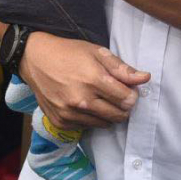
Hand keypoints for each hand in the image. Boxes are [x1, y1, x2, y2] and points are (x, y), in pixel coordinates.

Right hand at [19, 34, 149, 129]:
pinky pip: (87, 127)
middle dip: (124, 107)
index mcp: (94, 80)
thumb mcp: (97, 52)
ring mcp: (70, 113)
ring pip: (104, 124)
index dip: (132, 95)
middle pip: (118, 115)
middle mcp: (82, 100)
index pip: (127, 99)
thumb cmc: (69, 53)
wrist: (35, 59)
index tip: (128, 89)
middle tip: (118, 95)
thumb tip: (145, 78)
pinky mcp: (61, 121)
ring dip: (109, 114)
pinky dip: (92, 118)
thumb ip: (122, 68)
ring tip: (101, 98)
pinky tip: (86, 104)